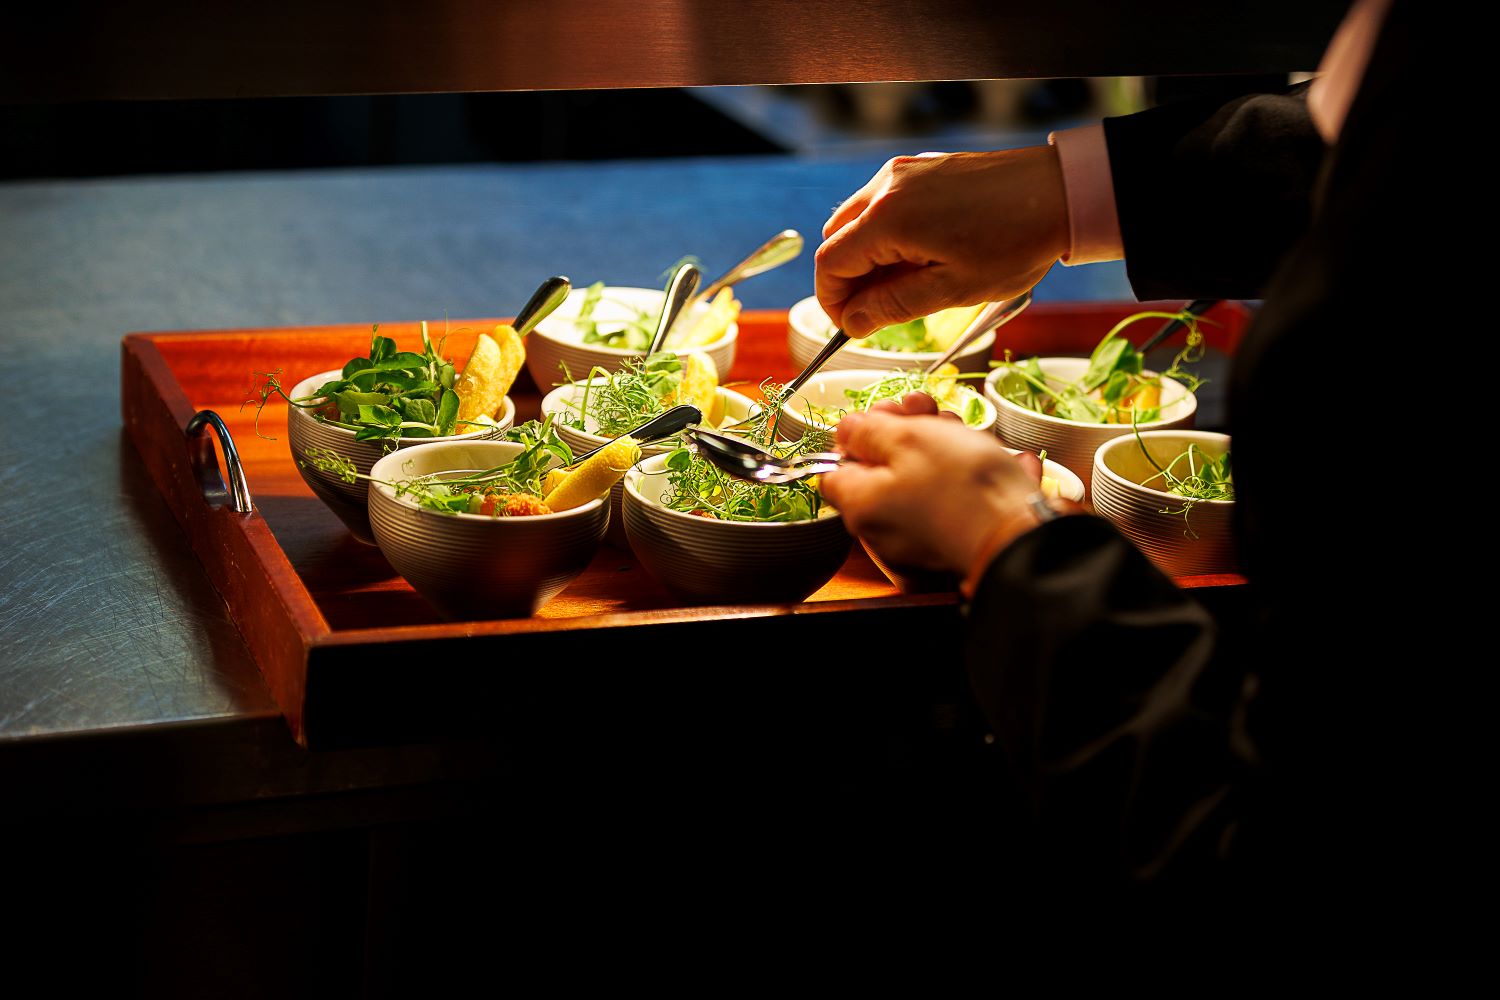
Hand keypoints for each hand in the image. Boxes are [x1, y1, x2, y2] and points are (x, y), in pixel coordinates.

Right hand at [815, 146, 1069, 337]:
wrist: (1060, 191)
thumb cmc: (1014, 243)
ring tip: (905, 285)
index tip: (851, 327)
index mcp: (888, 218)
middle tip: (877, 311)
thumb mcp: (951, 290)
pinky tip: (920, 255)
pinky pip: (883, 204)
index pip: (829, 264)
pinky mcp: (921, 168)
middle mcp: (886, 186)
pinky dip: (886, 235)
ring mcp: (903, 172)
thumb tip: (852, 323)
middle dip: (847, 280)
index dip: (832, 302)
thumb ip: (893, 307)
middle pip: (836, 239)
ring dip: (866, 257)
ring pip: (857, 221)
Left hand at [819, 409, 1045, 575]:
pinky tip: (999, 461)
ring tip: (970, 433)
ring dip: (947, 450)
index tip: (885, 416)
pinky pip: (957, 504)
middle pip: (884, 471)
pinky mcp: (955, 546)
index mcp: (861, 505)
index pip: (836, 467)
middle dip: (909, 433)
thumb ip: (869, 430)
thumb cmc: (961, 485)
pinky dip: (975, 479)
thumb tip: (846, 428)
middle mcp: (883, 530)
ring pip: (924, 484)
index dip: (857, 436)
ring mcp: (920, 542)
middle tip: (930, 410)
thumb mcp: (908, 438)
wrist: (1019, 536)